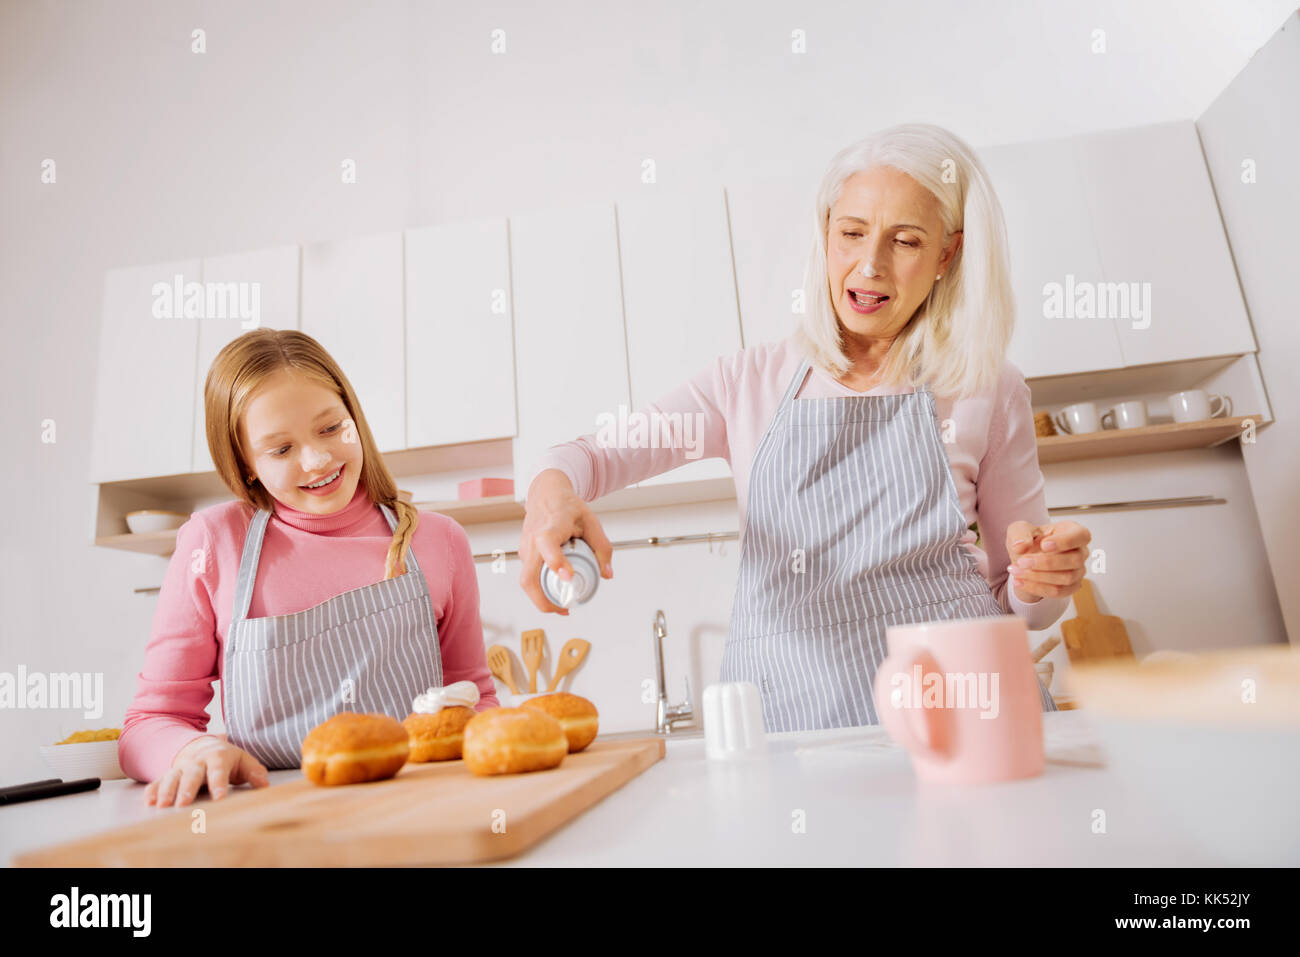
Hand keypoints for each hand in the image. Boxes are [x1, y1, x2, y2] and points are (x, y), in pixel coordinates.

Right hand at [144, 736, 268, 807]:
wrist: (203, 745)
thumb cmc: (227, 758)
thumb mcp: (243, 761)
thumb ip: (254, 771)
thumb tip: (264, 784)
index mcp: (218, 757)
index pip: (218, 771)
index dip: (219, 784)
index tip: (219, 798)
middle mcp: (197, 762)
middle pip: (192, 775)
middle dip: (187, 789)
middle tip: (183, 804)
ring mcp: (181, 768)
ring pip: (172, 778)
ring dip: (167, 791)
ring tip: (162, 806)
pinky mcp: (169, 774)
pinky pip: (158, 782)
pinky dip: (153, 791)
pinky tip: (149, 802)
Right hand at [518, 469, 613, 614]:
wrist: (545, 494)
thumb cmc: (566, 506)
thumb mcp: (591, 521)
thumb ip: (602, 547)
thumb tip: (607, 574)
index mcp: (550, 527)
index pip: (547, 544)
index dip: (555, 562)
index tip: (568, 576)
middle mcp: (532, 540)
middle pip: (529, 577)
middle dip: (544, 600)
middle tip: (565, 609)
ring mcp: (525, 549)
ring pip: (526, 581)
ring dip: (541, 599)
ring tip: (563, 607)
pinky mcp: (524, 555)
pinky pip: (529, 577)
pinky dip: (540, 590)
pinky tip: (556, 594)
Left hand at [1004, 519, 1089, 602]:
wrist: (1025, 560)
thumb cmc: (1029, 540)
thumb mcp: (1019, 530)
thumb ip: (1019, 534)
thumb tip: (1020, 546)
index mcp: (1073, 531)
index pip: (1081, 535)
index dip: (1065, 541)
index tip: (1044, 545)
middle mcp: (1081, 551)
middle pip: (1075, 560)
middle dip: (1046, 562)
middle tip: (1021, 561)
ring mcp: (1079, 570)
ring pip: (1067, 578)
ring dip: (1038, 577)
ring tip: (1016, 571)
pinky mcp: (1072, 587)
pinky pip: (1059, 591)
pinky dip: (1037, 588)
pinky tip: (1019, 582)